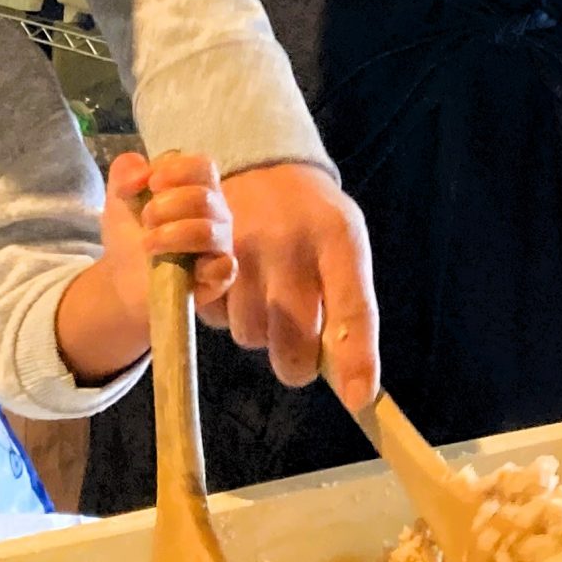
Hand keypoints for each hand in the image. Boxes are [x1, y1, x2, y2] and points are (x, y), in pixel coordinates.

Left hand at [100, 152, 236, 322]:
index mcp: (199, 188)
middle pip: (202, 197)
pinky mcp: (218, 278)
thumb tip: (139, 166)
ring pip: (207, 231)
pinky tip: (183, 269)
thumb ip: (124, 172)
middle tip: (145, 220)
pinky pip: (224, 268)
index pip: (203, 166)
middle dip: (165, 206)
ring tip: (149, 244)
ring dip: (171, 235)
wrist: (121, 281)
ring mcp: (220, 246)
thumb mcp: (119, 198)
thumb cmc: (130, 235)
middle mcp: (216, 214)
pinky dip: (205, 267)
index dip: (174, 170)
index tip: (150, 184)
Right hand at [218, 159, 379, 409]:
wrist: (259, 163)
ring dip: (260, 332)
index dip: (357, 357)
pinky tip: (238, 287)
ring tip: (267, 295)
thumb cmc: (313, 218)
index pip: (354, 307)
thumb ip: (351, 303)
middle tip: (298, 351)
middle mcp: (289, 244)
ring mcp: (240, 249)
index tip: (360, 398)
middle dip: (295, 361)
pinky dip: (228, 314)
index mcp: (339, 237)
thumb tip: (355, 383)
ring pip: (250, 335)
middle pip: (292, 342)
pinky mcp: (201, 255)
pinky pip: (216, 317)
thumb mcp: (345, 241)